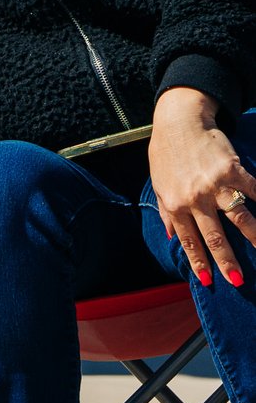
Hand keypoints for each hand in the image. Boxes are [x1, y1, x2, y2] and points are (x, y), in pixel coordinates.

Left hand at [150, 86, 255, 287]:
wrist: (180, 122)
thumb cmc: (167, 153)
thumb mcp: (158, 184)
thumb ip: (165, 211)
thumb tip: (171, 237)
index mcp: (174, 204)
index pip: (188, 240)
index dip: (199, 261)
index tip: (207, 280)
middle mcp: (194, 198)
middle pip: (214, 236)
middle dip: (226, 260)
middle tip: (237, 280)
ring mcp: (215, 185)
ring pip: (239, 218)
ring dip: (254, 237)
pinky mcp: (234, 170)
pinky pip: (255, 191)